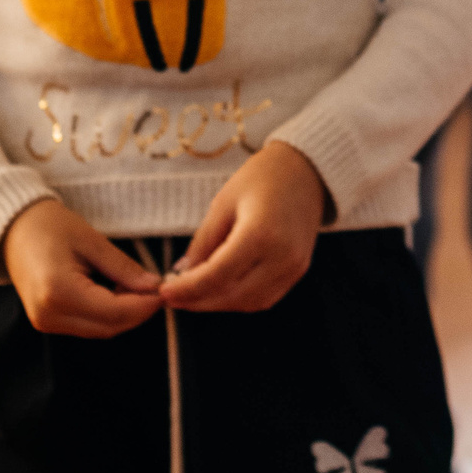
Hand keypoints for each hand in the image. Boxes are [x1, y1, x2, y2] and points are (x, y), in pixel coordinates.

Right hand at [0, 198, 164, 336]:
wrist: (13, 229)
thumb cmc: (50, 226)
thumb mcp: (92, 241)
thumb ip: (124, 268)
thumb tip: (154, 287)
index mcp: (59, 292)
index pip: (114, 312)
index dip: (144, 305)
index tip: (165, 290)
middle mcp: (49, 315)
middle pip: (108, 327)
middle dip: (138, 311)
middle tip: (157, 288)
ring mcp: (46, 323)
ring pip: (100, 330)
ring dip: (124, 314)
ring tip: (138, 287)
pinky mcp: (47, 322)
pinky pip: (87, 326)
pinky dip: (108, 314)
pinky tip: (118, 293)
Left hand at [159, 141, 330, 312]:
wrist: (307, 170)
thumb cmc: (263, 177)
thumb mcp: (224, 203)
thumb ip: (203, 242)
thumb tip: (182, 274)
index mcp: (261, 234)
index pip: (216, 276)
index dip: (186, 289)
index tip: (164, 292)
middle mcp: (282, 257)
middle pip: (231, 296)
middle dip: (198, 301)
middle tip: (171, 297)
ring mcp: (294, 267)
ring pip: (248, 303)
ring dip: (217, 303)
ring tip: (192, 294)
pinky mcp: (298, 271)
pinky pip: (264, 297)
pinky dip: (238, 299)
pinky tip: (219, 289)